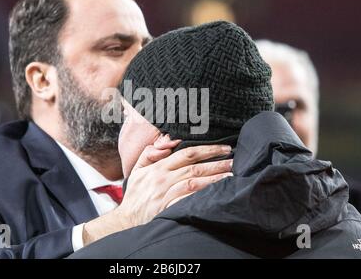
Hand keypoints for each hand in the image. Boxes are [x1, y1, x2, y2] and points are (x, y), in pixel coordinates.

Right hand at [116, 137, 232, 227]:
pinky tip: (216, 194)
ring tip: (231, 176)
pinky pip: (188, 200)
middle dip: (216, 163)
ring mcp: (165, 194)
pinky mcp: (168, 208)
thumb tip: (168, 141)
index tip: (223, 148)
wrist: (126, 219)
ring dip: (214, 178)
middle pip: (194, 167)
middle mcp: (163, 179)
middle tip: (234, 161)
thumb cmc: (135, 194)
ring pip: (194, 183)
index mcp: (158, 167)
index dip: (207, 149)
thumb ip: (150, 153)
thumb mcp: (137, 170)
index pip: (187, 154)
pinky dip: (203, 196)